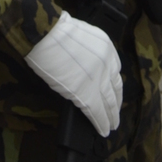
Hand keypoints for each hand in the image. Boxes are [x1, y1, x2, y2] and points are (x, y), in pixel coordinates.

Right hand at [25, 11, 121, 136]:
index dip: (114, 85)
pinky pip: (98, 113)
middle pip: (115, 89)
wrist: (45, 35)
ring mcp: (99, 81)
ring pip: (109, 103)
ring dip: (111, 116)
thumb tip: (84, 65)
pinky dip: (101, 123)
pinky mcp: (88, 95)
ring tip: (112, 125)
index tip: (113, 92)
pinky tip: (102, 130)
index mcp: (106, 47)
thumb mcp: (80, 35)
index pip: (115, 71)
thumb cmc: (54, 30)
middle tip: (115, 113)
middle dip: (115, 103)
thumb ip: (87, 51)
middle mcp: (107, 64)